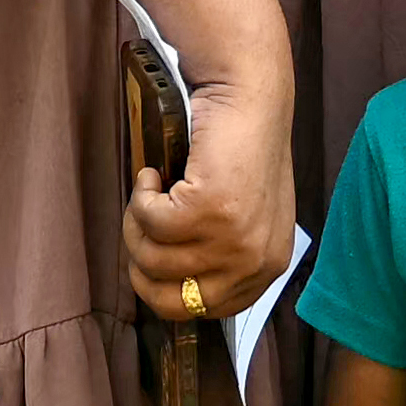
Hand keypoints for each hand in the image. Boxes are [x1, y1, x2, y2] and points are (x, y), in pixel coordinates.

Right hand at [124, 7, 302, 324]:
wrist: (247, 93)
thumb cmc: (239, 149)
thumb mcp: (243, 218)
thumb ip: (219, 258)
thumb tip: (172, 293)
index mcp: (267, 269)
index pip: (202, 312)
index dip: (166, 288)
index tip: (156, 255)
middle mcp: (255, 262)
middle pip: (170, 301)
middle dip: (142, 264)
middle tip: (145, 222)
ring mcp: (233, 239)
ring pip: (152, 260)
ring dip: (138, 223)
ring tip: (153, 191)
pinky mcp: (209, 210)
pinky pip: (149, 223)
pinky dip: (141, 196)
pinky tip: (156, 173)